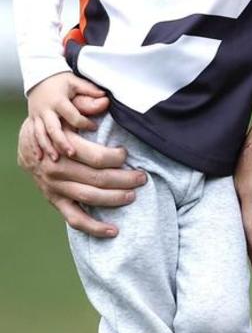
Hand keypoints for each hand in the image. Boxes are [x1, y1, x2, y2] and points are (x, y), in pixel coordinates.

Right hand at [16, 117, 145, 236]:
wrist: (29, 142)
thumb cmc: (58, 125)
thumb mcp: (70, 112)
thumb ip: (87, 107)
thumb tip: (105, 102)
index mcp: (63, 148)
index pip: (95, 157)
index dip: (116, 157)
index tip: (127, 154)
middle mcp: (58, 170)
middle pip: (97, 179)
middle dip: (124, 179)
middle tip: (142, 177)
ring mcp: (56, 188)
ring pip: (90, 198)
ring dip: (115, 199)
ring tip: (133, 195)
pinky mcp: (55, 201)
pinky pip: (75, 219)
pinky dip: (94, 227)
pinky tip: (113, 231)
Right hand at [27, 72, 105, 160]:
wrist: (39, 78)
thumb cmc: (62, 82)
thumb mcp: (76, 82)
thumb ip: (89, 90)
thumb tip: (105, 97)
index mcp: (59, 101)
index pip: (72, 115)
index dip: (84, 122)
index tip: (94, 127)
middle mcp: (46, 110)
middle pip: (54, 129)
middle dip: (62, 141)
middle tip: (73, 153)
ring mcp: (37, 116)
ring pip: (41, 134)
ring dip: (48, 147)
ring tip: (56, 159)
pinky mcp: (33, 120)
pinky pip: (32, 135)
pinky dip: (35, 146)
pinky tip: (39, 158)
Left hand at [235, 98, 251, 269]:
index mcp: (236, 176)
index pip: (235, 203)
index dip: (238, 219)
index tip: (241, 233)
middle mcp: (232, 184)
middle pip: (231, 216)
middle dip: (235, 237)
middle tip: (239, 254)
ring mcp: (238, 191)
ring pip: (240, 225)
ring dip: (248, 245)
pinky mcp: (249, 197)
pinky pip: (249, 228)